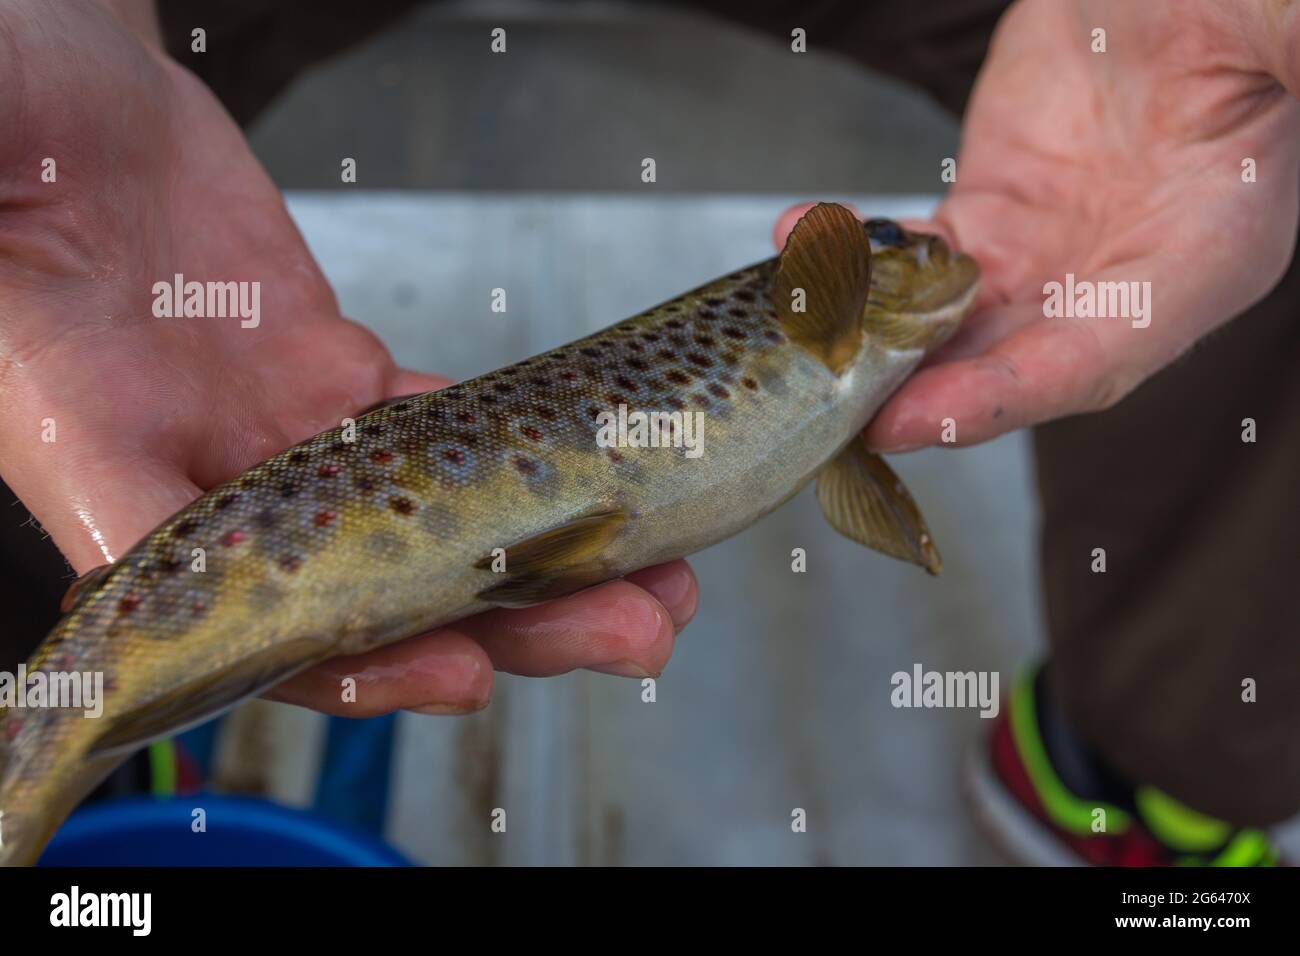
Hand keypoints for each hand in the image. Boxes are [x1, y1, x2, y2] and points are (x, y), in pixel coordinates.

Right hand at [0, 0, 693, 716]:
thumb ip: (12, 219)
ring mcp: (271, 431)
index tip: (452, 670)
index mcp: (90, 447)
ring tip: (652, 588)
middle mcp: (193, 470)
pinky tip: (594, 487)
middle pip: (362, 588)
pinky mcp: (323, 375)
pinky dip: (513, 464)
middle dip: (500, 623)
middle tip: (623, 636)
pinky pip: (433, 434)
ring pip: (417, 525)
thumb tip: (22, 242)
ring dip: (535, 564)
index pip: (214, 600)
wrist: (66, 96)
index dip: (337, 651)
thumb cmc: (10, 124)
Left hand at [777, 0, 1299, 449]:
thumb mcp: (1282, 38)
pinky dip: (855, 258)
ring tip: (806, 318)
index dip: (1003, 399)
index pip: (1092, 361)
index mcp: (1202, 260)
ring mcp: (1045, 246)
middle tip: (834, 402)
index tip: (918, 417)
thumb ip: (1286, 64)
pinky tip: (804, 241)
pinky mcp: (990, 207)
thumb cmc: (1238, 10)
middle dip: (917, 388)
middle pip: (1004, 361)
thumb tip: (1294, 58)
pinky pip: (911, 254)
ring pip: (945, 318)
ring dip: (871, 330)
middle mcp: (1113, 274)